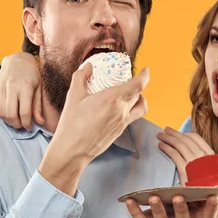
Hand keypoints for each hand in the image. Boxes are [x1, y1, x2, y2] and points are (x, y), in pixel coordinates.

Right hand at [0, 52, 43, 130]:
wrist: (17, 60)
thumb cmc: (31, 74)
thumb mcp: (39, 88)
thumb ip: (38, 106)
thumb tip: (40, 123)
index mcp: (25, 87)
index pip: (24, 112)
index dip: (27, 124)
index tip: (30, 127)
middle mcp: (11, 87)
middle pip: (11, 115)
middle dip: (17, 125)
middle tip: (22, 125)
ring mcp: (1, 87)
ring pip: (2, 113)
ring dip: (9, 121)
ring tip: (17, 121)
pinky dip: (2, 115)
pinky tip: (10, 114)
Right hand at [39, 64, 149, 195]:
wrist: (73, 150)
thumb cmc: (72, 124)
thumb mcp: (73, 96)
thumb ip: (81, 77)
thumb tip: (89, 66)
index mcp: (112, 99)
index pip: (138, 85)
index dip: (145, 76)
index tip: (146, 71)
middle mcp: (121, 111)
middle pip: (139, 95)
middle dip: (137, 85)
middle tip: (129, 80)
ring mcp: (122, 123)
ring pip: (140, 108)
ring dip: (139, 99)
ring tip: (131, 94)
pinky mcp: (120, 131)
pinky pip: (132, 117)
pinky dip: (131, 110)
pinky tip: (120, 108)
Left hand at [126, 194, 217, 217]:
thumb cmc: (175, 216)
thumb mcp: (191, 211)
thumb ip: (205, 202)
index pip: (205, 217)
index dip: (211, 208)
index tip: (214, 195)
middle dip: (181, 208)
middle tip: (179, 196)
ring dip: (157, 208)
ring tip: (154, 197)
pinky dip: (134, 210)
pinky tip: (129, 200)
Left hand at [158, 127, 217, 208]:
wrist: (212, 202)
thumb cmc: (213, 190)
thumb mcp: (214, 176)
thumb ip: (208, 165)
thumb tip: (206, 154)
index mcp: (212, 157)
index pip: (198, 139)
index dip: (186, 135)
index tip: (179, 134)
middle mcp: (204, 157)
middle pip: (187, 140)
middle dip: (175, 134)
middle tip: (166, 130)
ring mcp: (195, 163)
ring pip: (180, 145)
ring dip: (169, 137)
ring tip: (160, 134)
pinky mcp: (185, 170)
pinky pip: (175, 154)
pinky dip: (167, 148)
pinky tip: (160, 145)